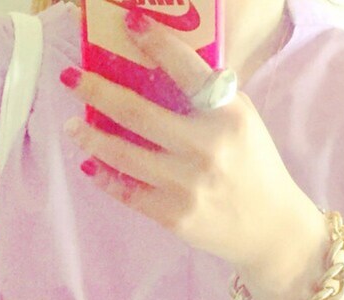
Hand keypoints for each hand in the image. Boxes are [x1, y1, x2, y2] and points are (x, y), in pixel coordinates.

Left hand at [60, 8, 316, 287]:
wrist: (271, 230)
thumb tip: (155, 66)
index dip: (155, 43)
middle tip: (72, 79)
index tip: (129, 24)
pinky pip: (129, 193)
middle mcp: (208, 148)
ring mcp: (189, 186)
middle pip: (140, 114)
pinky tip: (90, 162)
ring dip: (92, 136)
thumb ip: (207, 97)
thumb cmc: (253, 167)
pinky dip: (105, 176)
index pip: (187, 69)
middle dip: (99, 92)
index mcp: (230, 115)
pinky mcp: (175, 216)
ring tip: (72, 124)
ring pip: (126, 155)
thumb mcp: (241, 121)